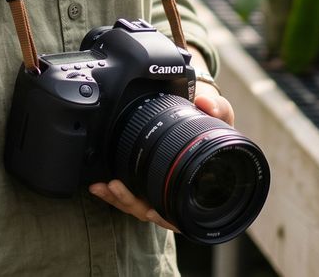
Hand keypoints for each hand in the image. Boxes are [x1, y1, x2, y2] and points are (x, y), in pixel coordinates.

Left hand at [89, 82, 235, 228]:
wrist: (198, 116)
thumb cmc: (211, 124)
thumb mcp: (221, 115)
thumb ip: (218, 107)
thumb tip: (206, 102)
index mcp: (196, 186)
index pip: (183, 212)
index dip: (168, 216)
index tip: (153, 211)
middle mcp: (176, 193)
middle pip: (152, 210)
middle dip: (131, 202)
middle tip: (116, 187)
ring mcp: (158, 189)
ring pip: (136, 204)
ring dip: (118, 198)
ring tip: (104, 185)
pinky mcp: (143, 181)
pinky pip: (127, 193)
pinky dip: (112, 193)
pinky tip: (97, 185)